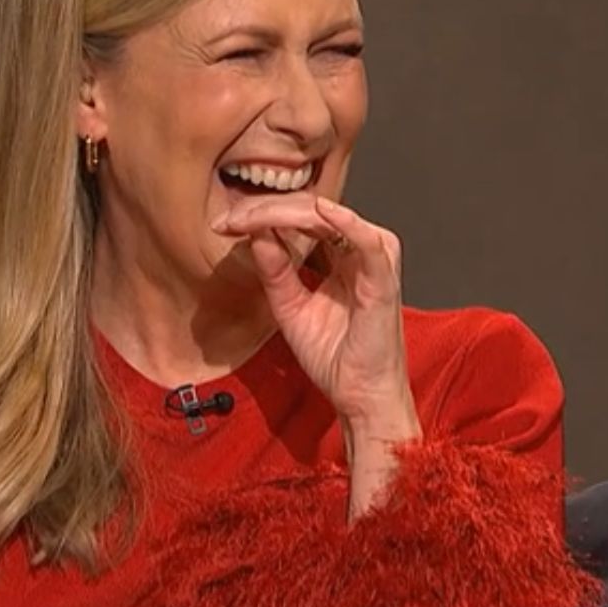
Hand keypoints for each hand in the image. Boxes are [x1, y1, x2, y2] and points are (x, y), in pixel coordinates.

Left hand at [212, 193, 419, 434]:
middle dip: (265, 209)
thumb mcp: (290, 308)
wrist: (359, 397)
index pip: (301, 219)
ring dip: (290, 211)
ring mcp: (374, 263)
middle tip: (229, 219)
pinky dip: (345, 223)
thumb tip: (254, 233)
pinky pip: (368, 243)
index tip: (224, 224)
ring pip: (332, 218)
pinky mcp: (383, 282)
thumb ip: (275, 271)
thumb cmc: (335, 357)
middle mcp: (359, 252)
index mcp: (340, 257)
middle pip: (312, 211)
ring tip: (253, 215)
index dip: (261, 215)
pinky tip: (320, 211)